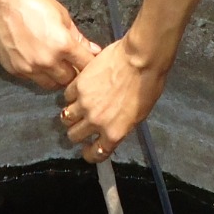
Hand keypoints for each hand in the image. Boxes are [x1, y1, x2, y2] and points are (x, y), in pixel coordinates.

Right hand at [0, 0, 100, 88]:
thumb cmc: (30, 1)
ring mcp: (29, 68)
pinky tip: (36, 59)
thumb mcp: (60, 13)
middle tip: (71, 62)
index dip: (89, 63)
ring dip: (56, 76)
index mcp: (62, 44)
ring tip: (54, 63)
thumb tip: (92, 49)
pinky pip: (32, 79)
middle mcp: (47, 61)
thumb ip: (77, 36)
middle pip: (69, 80)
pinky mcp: (14, 70)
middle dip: (73, 72)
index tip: (88, 60)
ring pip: (50, 84)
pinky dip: (38, 73)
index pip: (85, 65)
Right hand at [60, 37, 169, 160]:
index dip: (90, 153)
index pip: (95, 153)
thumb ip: (120, 126)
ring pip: (66, 118)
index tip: (88, 149)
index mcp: (114, 133)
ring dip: (70, 115)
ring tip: (76, 108)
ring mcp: (85, 103)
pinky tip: (78, 91)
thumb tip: (110, 129)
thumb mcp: (139, 115)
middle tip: (81, 125)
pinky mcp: (79, 85)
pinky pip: (67, 96)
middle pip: (74, 136)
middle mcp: (96, 122)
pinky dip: (71, 95)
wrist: (141, 59)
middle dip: (77, 132)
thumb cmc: (147, 84)